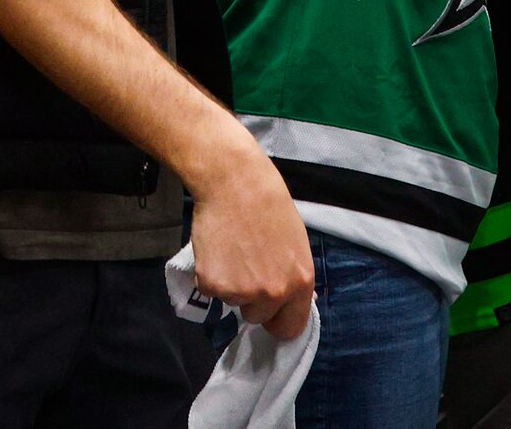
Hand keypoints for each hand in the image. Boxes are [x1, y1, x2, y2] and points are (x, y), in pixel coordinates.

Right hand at [189, 140, 314, 337]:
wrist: (233, 181)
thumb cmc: (267, 204)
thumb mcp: (296, 243)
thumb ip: (295, 276)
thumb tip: (299, 300)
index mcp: (301, 283)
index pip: (290, 328)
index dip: (277, 320)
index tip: (268, 311)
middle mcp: (274, 293)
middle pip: (258, 317)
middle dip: (250, 299)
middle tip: (245, 266)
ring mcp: (242, 290)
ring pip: (232, 302)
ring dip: (229, 284)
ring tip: (231, 251)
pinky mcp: (213, 283)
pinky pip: (210, 290)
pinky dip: (209, 274)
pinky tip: (216, 248)